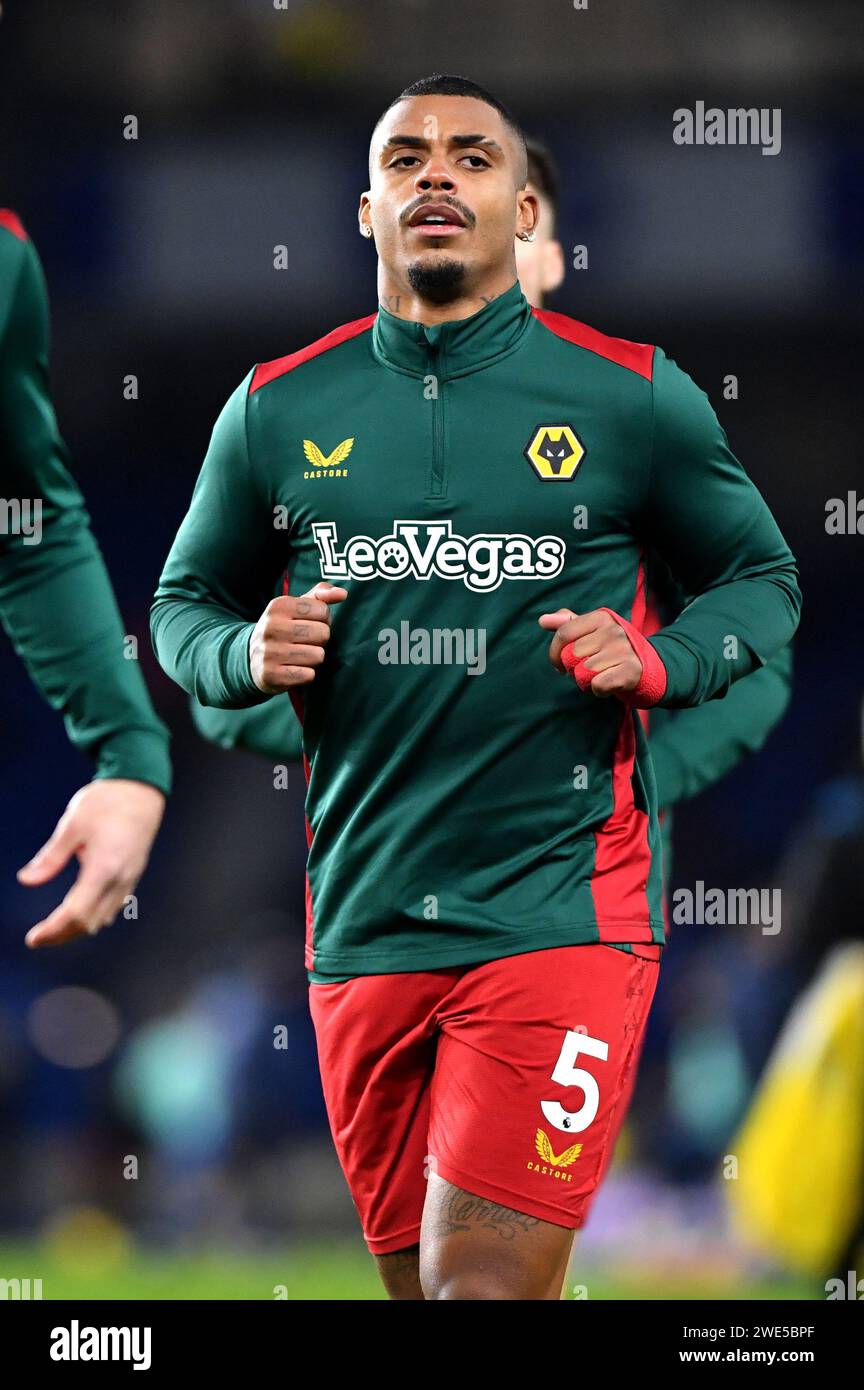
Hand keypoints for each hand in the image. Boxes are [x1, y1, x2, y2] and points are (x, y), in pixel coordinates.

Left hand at [18, 779, 165, 947]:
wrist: (142, 789)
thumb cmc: (108, 802)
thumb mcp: (72, 825)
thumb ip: (50, 857)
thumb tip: (27, 879)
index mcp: (104, 868)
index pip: (76, 913)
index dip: (53, 930)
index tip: (33, 938)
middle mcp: (119, 879)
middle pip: (90, 923)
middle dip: (62, 935)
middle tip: (38, 937)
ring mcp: (129, 878)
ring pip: (103, 918)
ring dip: (78, 928)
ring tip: (54, 929)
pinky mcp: (133, 874)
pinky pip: (113, 906)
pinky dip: (94, 916)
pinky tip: (80, 912)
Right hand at [249, 582, 347, 693]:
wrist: (251, 658)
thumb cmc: (283, 629)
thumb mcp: (296, 607)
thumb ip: (321, 595)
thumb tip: (342, 594)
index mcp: (278, 606)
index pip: (322, 611)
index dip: (323, 620)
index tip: (310, 624)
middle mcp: (271, 627)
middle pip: (323, 633)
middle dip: (320, 640)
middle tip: (306, 642)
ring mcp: (269, 652)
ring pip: (318, 656)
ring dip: (314, 658)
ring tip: (300, 656)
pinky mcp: (271, 675)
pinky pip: (308, 675)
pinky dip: (306, 675)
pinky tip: (295, 669)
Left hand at [538, 607, 643, 698]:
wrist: (648, 667)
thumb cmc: (612, 648)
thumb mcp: (592, 631)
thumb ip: (567, 624)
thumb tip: (542, 620)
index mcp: (601, 617)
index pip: (564, 633)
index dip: (554, 653)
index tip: (559, 663)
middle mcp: (613, 631)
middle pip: (571, 655)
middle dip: (573, 667)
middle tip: (587, 668)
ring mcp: (623, 651)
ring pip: (583, 672)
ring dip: (586, 680)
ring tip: (599, 675)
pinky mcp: (630, 671)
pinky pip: (597, 685)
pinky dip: (598, 690)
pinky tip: (607, 684)